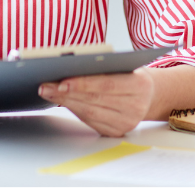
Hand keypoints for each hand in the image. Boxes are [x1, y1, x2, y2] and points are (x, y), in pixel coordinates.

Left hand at [39, 68, 154, 136]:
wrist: (148, 94)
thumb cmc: (129, 72)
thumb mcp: (122, 63)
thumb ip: (102, 64)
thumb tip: (69, 63)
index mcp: (139, 85)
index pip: (106, 84)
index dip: (83, 84)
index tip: (61, 80)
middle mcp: (135, 107)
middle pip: (95, 100)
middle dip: (67, 92)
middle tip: (46, 85)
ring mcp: (127, 123)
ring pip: (90, 112)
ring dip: (66, 101)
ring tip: (48, 91)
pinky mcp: (117, 132)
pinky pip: (91, 121)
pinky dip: (74, 109)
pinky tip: (61, 101)